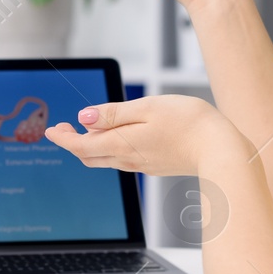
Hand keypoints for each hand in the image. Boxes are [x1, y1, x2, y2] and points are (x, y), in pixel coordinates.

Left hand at [42, 94, 244, 177]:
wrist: (221, 149)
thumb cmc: (188, 123)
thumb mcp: (146, 108)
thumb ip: (113, 113)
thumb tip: (84, 118)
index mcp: (121, 145)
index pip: (81, 146)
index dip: (63, 138)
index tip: (51, 130)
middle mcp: (128, 160)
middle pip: (90, 156)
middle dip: (74, 142)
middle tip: (64, 127)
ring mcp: (143, 165)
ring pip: (107, 158)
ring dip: (92, 145)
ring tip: (90, 127)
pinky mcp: (156, 165)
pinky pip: (124, 159)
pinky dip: (112, 148)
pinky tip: (118, 135)